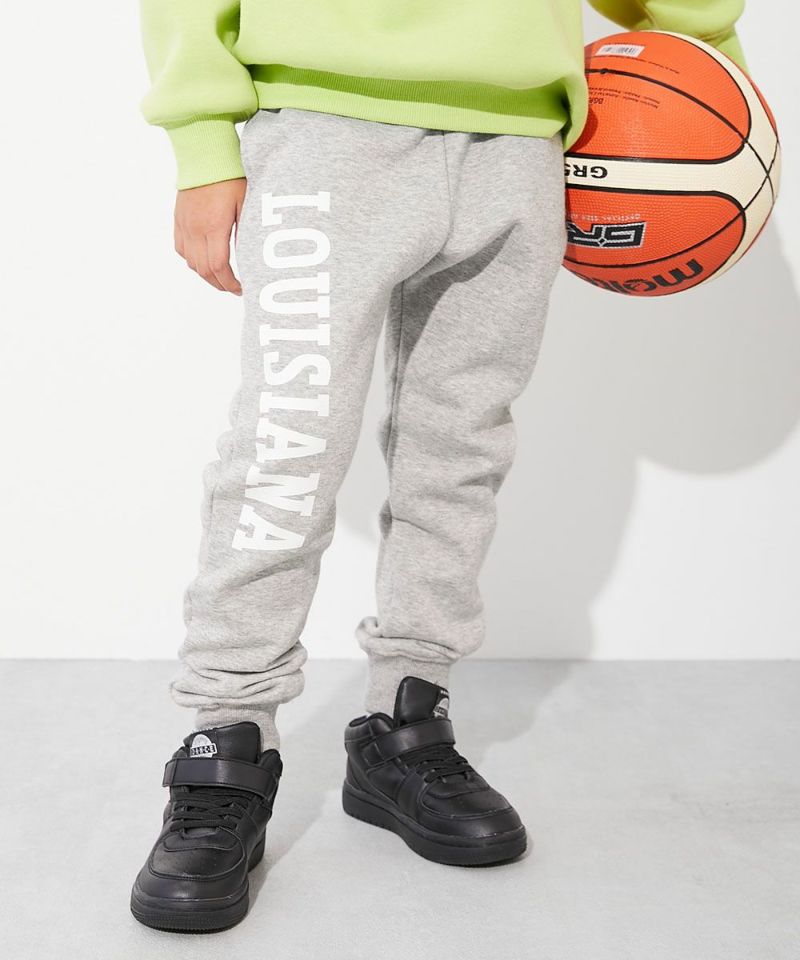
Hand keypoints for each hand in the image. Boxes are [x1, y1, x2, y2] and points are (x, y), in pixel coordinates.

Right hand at [174, 178, 246, 294]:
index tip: (241, 289)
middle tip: (233, 288)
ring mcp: (184, 225)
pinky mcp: (178, 219)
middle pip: (204, 270)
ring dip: (206, 275)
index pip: (219, 267)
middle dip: (220, 284)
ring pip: (191, 262)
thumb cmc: (230, 176)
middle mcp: (196, 229)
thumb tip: (248, 260)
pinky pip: (181, 249)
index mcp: (214, 226)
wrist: (205, 153)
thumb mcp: (246, 205)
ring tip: (221, 277)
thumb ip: (245, 233)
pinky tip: (203, 261)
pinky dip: (192, 260)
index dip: (230, 284)